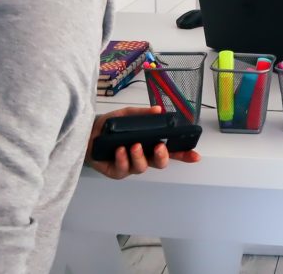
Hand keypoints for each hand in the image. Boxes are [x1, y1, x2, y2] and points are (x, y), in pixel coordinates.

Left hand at [85, 106, 200, 178]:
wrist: (87, 133)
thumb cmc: (109, 126)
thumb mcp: (127, 115)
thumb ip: (142, 114)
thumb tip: (158, 110)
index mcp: (149, 143)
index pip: (171, 150)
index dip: (184, 155)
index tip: (195, 155)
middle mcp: (142, 156)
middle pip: (160, 163)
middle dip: (162, 157)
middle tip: (158, 148)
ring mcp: (130, 165)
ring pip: (142, 167)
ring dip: (139, 157)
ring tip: (133, 146)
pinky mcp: (117, 171)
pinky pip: (124, 169)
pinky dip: (122, 159)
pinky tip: (119, 150)